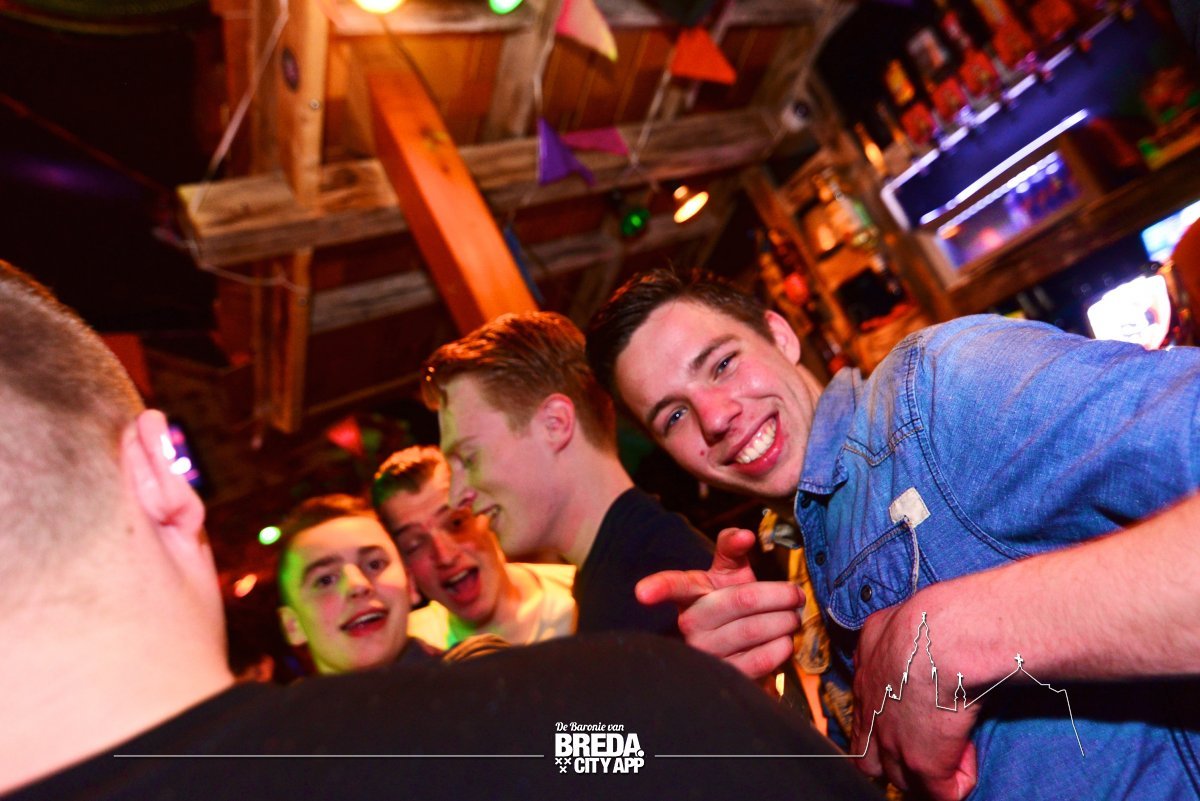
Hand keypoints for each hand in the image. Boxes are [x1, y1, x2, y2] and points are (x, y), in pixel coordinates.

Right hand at [636, 527, 803, 678]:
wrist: (741, 648)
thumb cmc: (733, 602)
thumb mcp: (730, 572)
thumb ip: (732, 547)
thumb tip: (745, 535)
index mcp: (690, 593)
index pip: (672, 586)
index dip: (657, 588)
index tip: (642, 593)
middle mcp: (691, 624)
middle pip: (742, 600)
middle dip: (779, 596)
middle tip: (796, 595)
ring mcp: (706, 653)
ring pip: (754, 630)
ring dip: (784, 622)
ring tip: (793, 617)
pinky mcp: (725, 677)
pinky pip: (761, 660)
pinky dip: (782, 648)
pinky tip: (785, 641)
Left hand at [852, 602, 977, 800]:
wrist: (941, 639)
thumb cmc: (923, 622)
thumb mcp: (882, 625)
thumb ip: (876, 641)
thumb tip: (880, 640)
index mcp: (863, 685)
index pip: (862, 725)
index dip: (883, 732)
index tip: (909, 723)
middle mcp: (871, 719)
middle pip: (871, 763)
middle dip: (896, 763)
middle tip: (927, 748)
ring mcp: (894, 745)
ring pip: (904, 782)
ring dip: (930, 772)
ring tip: (956, 748)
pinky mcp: (924, 765)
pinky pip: (942, 793)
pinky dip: (958, 781)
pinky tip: (969, 755)